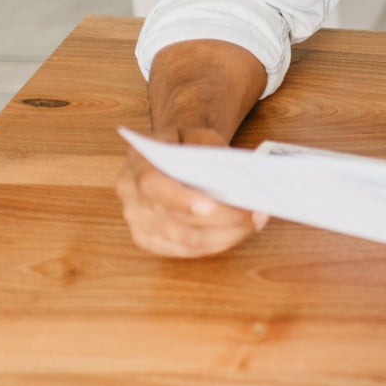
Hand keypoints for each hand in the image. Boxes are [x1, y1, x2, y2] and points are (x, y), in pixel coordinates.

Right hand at [116, 127, 267, 256]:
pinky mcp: (149, 239)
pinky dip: (217, 243)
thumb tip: (237, 180)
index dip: (181, 200)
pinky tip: (240, 231)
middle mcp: (130, 193)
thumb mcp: (199, 134)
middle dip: (218, 220)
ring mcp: (136, 219)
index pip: (152, 184)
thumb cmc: (188, 144)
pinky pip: (186, 251)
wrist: (172, 152)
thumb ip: (212, 152)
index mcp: (137, 160)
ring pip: (184, 240)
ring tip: (255, 222)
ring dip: (225, 235)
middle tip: (253, 214)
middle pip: (172, 219)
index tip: (210, 207)